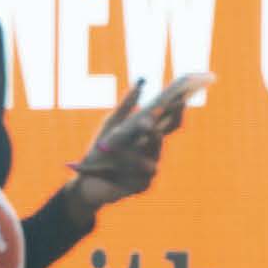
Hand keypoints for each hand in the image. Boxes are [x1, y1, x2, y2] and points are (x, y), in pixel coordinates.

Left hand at [66, 76, 198, 205]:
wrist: (86, 179)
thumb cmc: (101, 149)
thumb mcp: (111, 124)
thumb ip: (126, 105)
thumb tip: (141, 82)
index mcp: (149, 137)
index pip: (169, 122)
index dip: (177, 110)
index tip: (181, 96)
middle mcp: (153, 152)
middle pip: (162, 138)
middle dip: (162, 125)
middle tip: (158, 114)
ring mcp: (149, 170)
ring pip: (154, 156)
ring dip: (150, 143)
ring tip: (150, 131)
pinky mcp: (141, 186)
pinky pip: (142, 176)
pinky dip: (133, 168)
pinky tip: (133, 163)